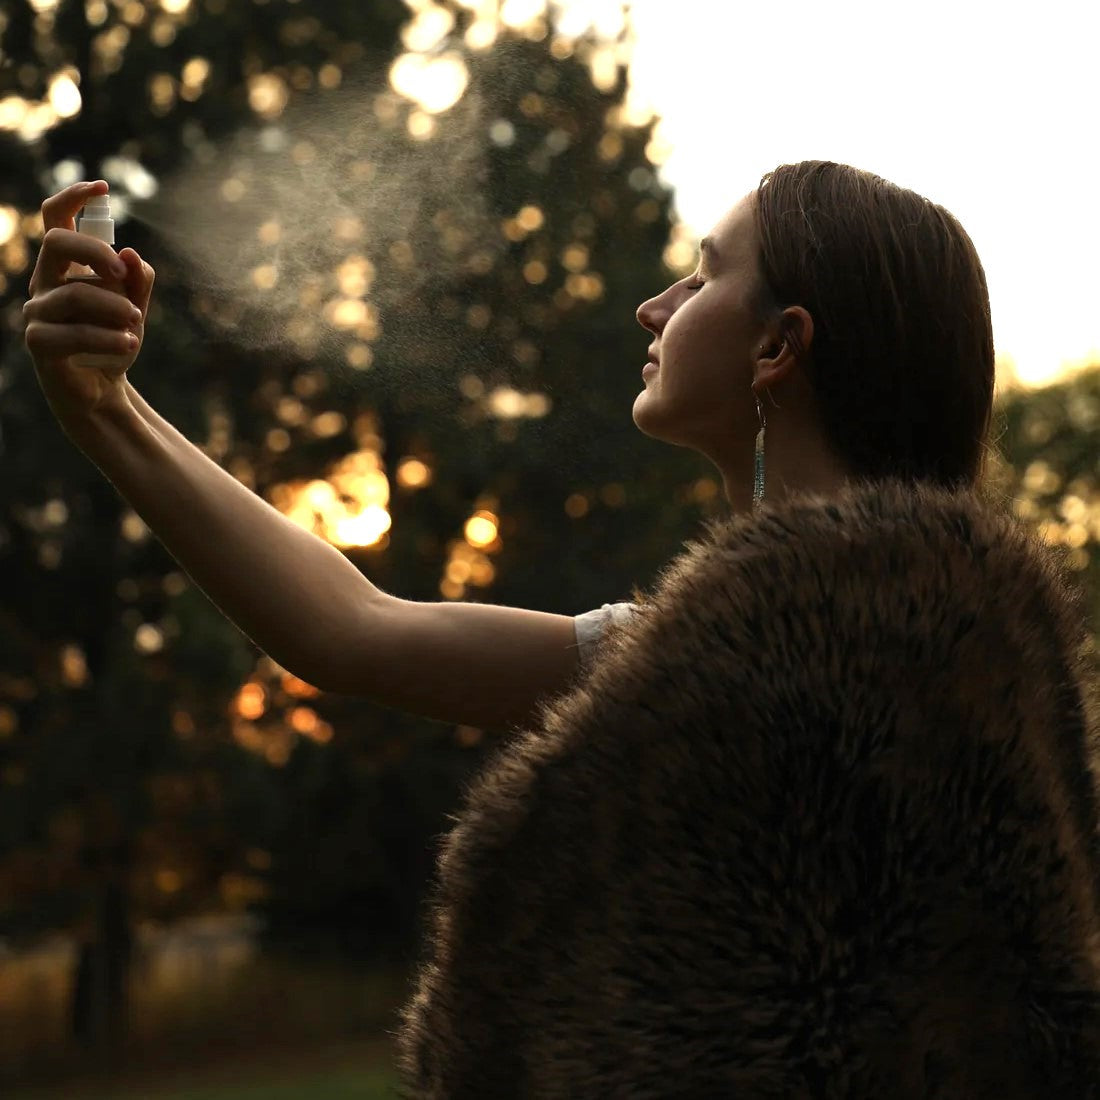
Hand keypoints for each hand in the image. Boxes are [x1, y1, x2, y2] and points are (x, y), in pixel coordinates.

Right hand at [23, 180, 155, 429]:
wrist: (103, 388)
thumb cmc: (114, 340)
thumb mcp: (136, 307)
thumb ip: (138, 280)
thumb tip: (132, 254)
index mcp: (64, 266)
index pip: (55, 219)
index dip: (73, 197)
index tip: (102, 187)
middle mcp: (44, 282)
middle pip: (57, 242)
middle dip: (97, 253)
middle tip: (125, 276)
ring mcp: (37, 312)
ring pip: (75, 293)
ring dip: (115, 307)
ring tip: (136, 324)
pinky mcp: (39, 343)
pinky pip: (74, 332)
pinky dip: (108, 337)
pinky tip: (130, 343)